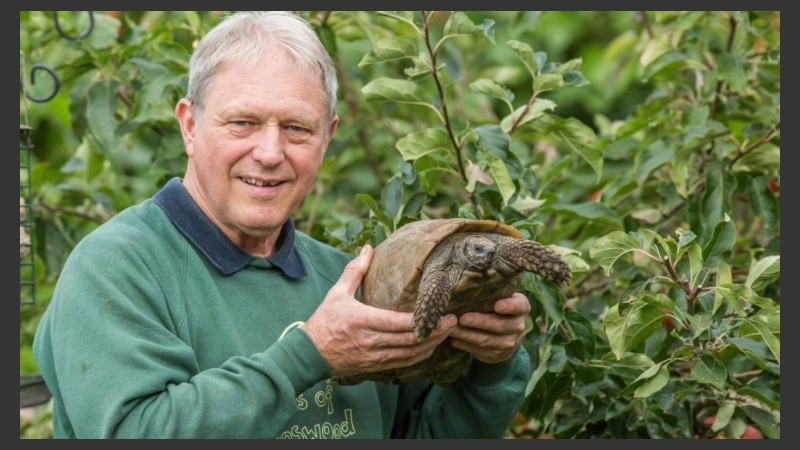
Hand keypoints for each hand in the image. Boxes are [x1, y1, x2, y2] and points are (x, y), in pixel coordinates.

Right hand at [304, 245, 457, 376]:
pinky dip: (419, 356)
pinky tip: (430, 348)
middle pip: (411, 340)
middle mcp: (372, 341)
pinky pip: (403, 363)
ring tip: (446, 334)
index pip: (400, 323)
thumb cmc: (324, 322)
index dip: (424, 320)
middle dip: (436, 332)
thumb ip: (354, 271)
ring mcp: (375, 356)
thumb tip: (368, 248)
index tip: (442, 313)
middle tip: (453, 322)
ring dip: (431, 345)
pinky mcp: (376, 366)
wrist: (309, 354)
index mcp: (363, 321)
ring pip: (410, 354)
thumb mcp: (337, 293)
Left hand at [448, 292, 529, 363]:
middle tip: (462, 318)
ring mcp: (508, 342)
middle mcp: (518, 326)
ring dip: (467, 334)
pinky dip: (465, 344)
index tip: (497, 305)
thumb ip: (491, 293)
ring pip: (486, 340)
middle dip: (479, 322)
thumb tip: (466, 283)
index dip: (509, 306)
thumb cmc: (497, 307)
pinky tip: (453, 339)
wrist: (505, 335)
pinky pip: (479, 350)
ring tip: (451, 328)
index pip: (518, 306)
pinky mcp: (496, 354)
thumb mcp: (501, 297)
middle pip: (499, 325)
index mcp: (521, 307)